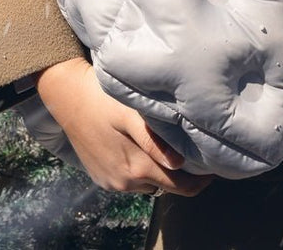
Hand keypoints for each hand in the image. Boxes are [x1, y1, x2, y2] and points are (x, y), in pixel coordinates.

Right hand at [35, 58, 213, 197]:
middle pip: (167, 187)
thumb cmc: (102, 96)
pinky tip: (147, 149)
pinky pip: (131, 180)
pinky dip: (143, 170)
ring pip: (149, 184)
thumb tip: (179, 163)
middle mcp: (124, 182)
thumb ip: (154, 140)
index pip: (180, 186)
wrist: (66, 95)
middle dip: (186, 177)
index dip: (201, 180)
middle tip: (202, 156)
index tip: (215, 165)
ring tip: (176, 148)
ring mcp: (111, 182)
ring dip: (163, 172)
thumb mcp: (130, 113)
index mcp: (136, 167)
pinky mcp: (101, 176)